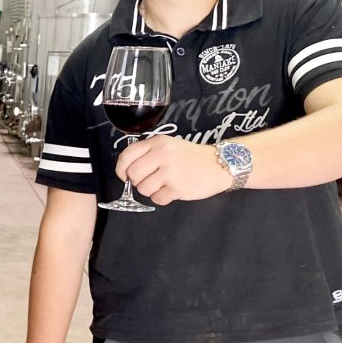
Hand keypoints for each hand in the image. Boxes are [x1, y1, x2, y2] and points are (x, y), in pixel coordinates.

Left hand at [116, 135, 230, 204]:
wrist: (220, 164)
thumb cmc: (191, 156)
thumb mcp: (168, 145)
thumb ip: (148, 153)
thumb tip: (126, 169)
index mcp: (157, 143)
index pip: (127, 156)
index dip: (121, 169)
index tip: (124, 175)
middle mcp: (162, 155)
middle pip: (133, 175)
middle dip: (138, 182)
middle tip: (150, 180)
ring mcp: (170, 172)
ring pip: (143, 189)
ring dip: (151, 190)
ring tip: (163, 184)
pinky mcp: (178, 188)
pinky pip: (157, 199)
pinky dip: (162, 198)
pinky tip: (172, 190)